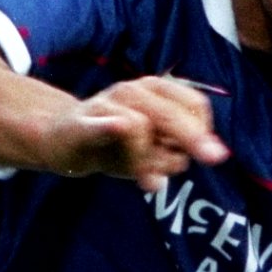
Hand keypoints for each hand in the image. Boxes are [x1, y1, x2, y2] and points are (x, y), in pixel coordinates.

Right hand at [42, 75, 229, 192]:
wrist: (60, 140)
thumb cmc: (113, 145)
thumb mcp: (151, 151)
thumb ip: (176, 153)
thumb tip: (208, 156)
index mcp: (154, 92)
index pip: (193, 103)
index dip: (204, 130)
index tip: (197, 154)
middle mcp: (133, 91)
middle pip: (169, 114)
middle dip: (192, 138)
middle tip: (212, 159)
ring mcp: (105, 105)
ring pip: (140, 126)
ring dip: (148, 159)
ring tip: (145, 180)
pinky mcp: (80, 124)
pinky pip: (98, 124)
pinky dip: (109, 125)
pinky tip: (118, 126)